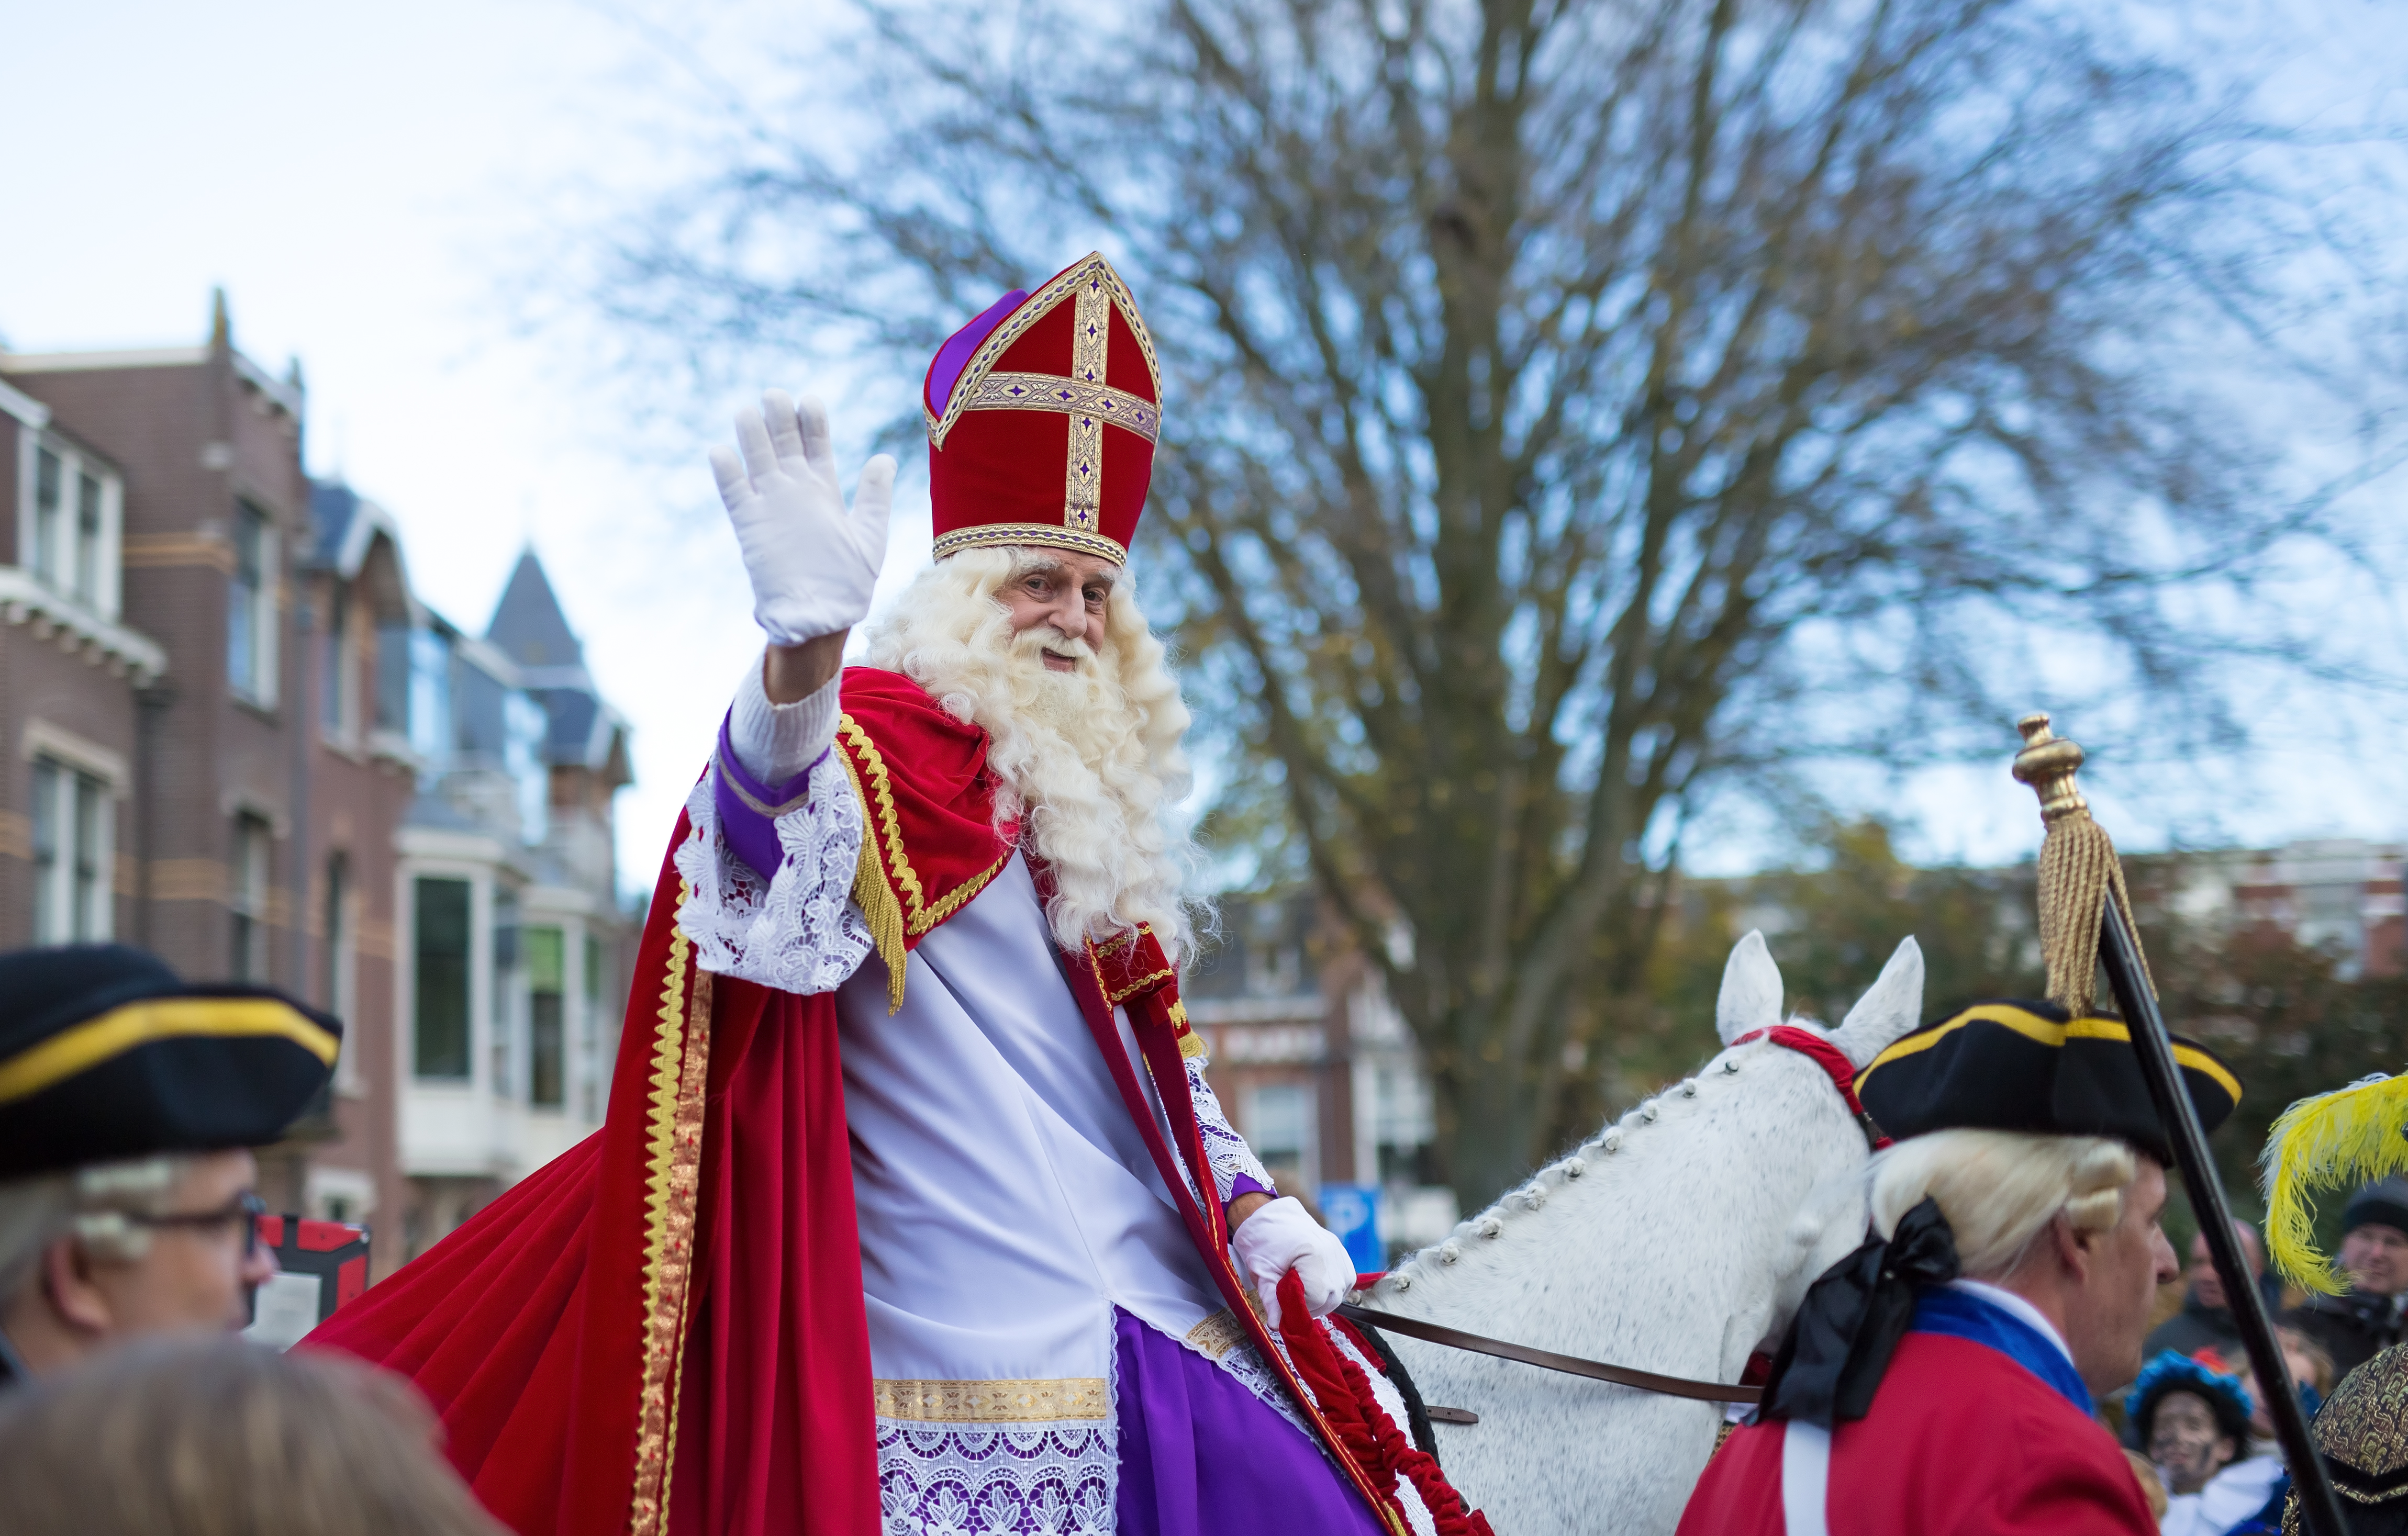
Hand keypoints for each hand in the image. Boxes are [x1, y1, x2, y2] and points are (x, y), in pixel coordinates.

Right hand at [708, 390, 894, 647]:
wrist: (822, 617)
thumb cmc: (849, 583)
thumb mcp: (870, 536)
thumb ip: (874, 497)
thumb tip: (884, 459)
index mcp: (825, 490)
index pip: (816, 444)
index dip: (812, 421)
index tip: (809, 400)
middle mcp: (797, 492)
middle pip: (785, 444)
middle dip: (779, 418)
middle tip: (774, 395)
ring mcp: (772, 506)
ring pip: (758, 460)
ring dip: (751, 435)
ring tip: (747, 411)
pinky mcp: (751, 526)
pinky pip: (736, 494)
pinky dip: (728, 474)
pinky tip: (721, 452)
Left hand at [1229, 1196, 1353, 1328]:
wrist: (1268, 1214)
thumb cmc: (1262, 1239)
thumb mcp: (1262, 1271)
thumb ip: (1271, 1300)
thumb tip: (1276, 1325)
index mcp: (1314, 1254)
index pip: (1317, 1298)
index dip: (1300, 1307)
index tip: (1285, 1306)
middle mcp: (1333, 1253)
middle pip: (1332, 1297)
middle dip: (1311, 1306)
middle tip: (1291, 1302)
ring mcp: (1339, 1251)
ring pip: (1341, 1291)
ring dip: (1323, 1298)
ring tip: (1301, 1293)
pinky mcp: (1340, 1252)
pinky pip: (1345, 1279)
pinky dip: (1332, 1287)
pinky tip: (1315, 1285)